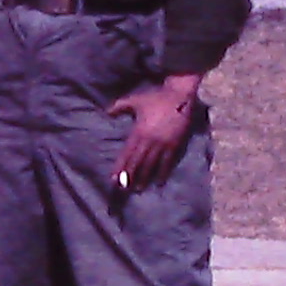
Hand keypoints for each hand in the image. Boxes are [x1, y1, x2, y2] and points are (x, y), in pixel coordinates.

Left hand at [107, 75, 203, 193]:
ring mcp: (163, 144)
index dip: (120, 166)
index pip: (127, 153)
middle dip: (130, 176)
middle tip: (123, 188)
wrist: (179, 96)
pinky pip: (167, 162)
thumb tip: (106, 113)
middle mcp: (150, 141)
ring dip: (144, 177)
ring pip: (151, 164)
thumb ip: (119, 106)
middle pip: (137, 162)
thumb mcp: (135, 100)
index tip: (114, 178)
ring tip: (138, 188)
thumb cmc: (156, 98)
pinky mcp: (175, 145)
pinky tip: (159, 182)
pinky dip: (163, 172)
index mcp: (138, 132)